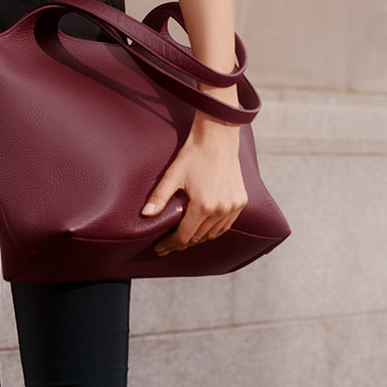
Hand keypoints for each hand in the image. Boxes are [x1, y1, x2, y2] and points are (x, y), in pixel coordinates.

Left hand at [143, 116, 246, 255]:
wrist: (218, 138)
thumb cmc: (194, 154)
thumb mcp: (173, 175)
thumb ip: (159, 197)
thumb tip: (145, 215)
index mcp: (203, 206)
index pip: (185, 236)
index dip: (170, 244)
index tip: (160, 248)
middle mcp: (221, 209)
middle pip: (199, 237)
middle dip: (181, 243)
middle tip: (168, 245)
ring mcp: (233, 207)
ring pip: (214, 234)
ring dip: (198, 238)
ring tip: (183, 240)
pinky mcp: (241, 201)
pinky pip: (226, 224)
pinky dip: (214, 230)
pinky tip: (204, 230)